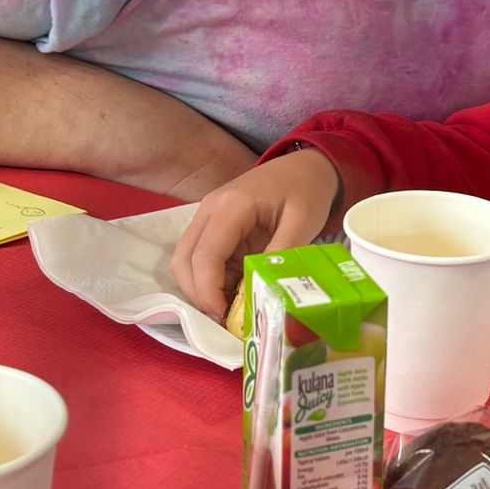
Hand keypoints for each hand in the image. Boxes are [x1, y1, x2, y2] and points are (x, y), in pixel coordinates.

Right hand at [171, 150, 341, 320]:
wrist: (305, 167)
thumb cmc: (305, 189)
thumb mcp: (303, 221)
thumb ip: (281, 255)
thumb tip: (263, 292)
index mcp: (230, 206)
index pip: (205, 255)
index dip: (208, 292)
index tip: (224, 318)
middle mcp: (209, 211)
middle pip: (184, 261)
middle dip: (199, 296)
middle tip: (225, 321)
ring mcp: (208, 220)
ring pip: (187, 263)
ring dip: (203, 290)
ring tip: (231, 311)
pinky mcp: (215, 230)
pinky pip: (202, 261)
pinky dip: (212, 282)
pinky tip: (234, 295)